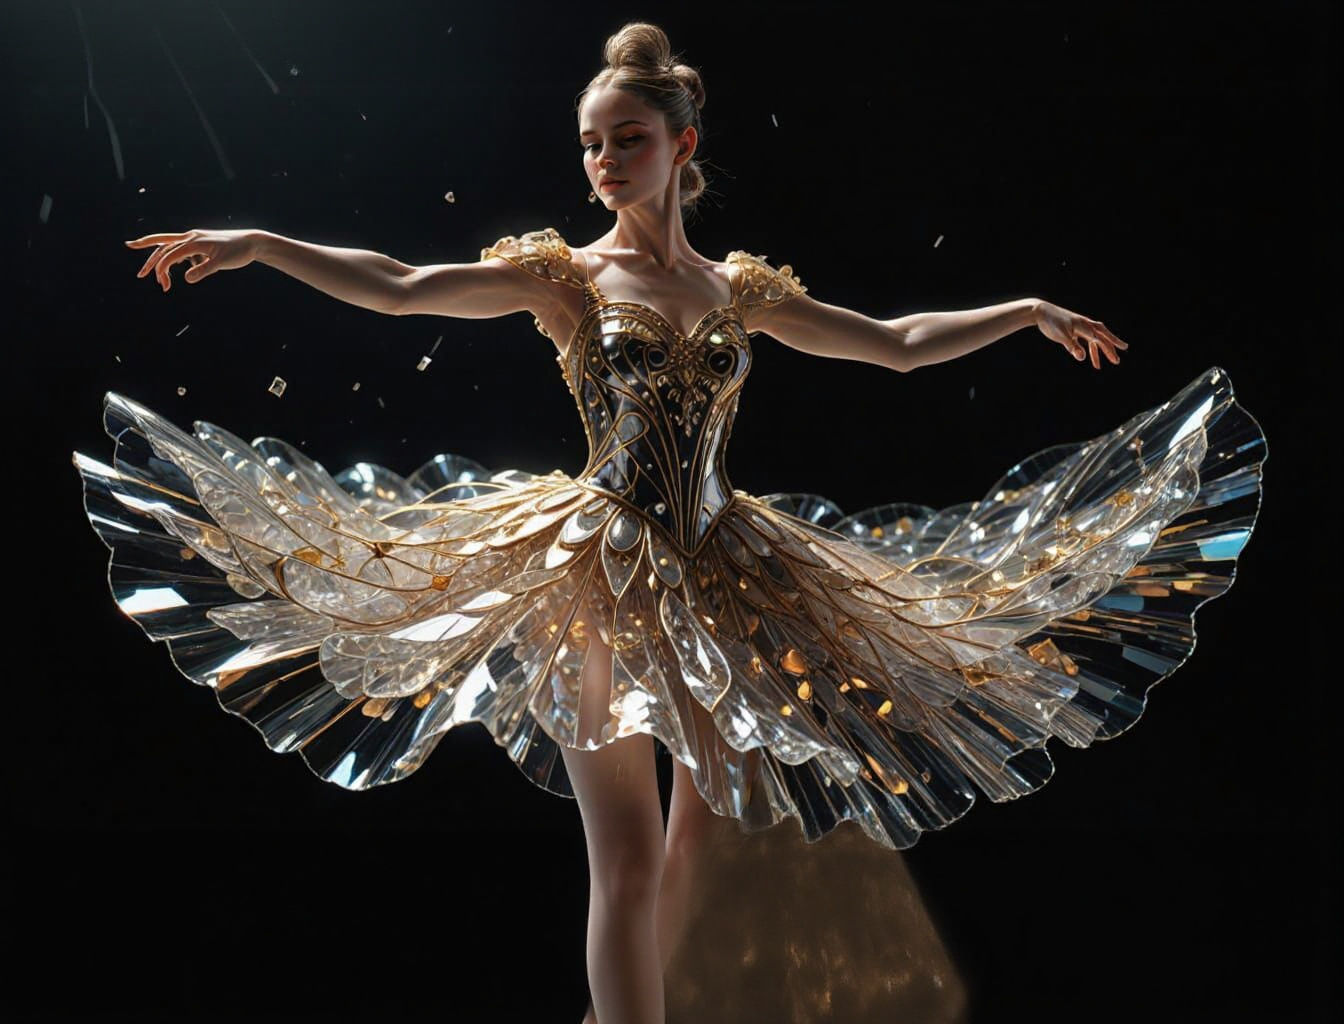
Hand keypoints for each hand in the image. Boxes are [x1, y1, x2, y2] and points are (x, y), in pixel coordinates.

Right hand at [125, 229, 261, 291]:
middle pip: (163, 247)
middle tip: (140, 275)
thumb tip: (187, 280)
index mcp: (193, 241)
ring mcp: (195, 240)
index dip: (162, 269)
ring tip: (158, 279)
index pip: (170, 254)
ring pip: (171, 248)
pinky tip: (181, 270)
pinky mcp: (201, 244)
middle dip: (150, 260)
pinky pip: (183, 252)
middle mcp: (191, 237)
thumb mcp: (222, 262)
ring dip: (161, 262)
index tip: (163, 285)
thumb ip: (204, 270)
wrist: (252, 242)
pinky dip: (178, 261)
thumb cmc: (238, 251)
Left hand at [1032, 299, 1127, 369]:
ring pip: (1092, 340)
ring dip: (1096, 352)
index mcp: (1085, 326)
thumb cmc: (1051, 322)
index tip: (1120, 352)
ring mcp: (1078, 328)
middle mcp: (1084, 326)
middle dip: (1109, 349)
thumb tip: (1082, 358)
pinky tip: (1085, 357)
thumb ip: (1072, 346)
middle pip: (1101, 338)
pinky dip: (1085, 349)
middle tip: (1116, 360)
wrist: (1040, 311)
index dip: (1111, 345)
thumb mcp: (1062, 335)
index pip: (1101, 338)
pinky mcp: (1071, 330)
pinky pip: (1082, 341)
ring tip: (1098, 366)